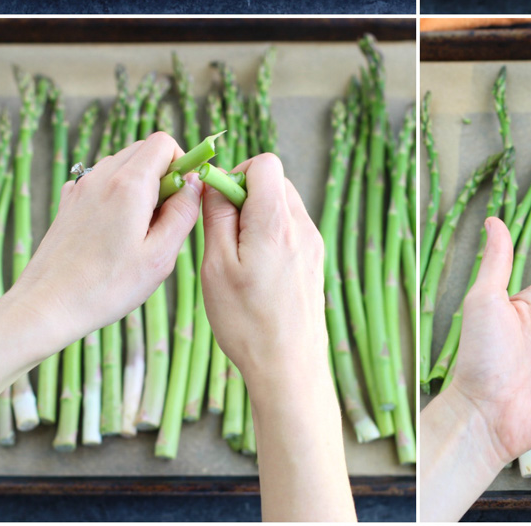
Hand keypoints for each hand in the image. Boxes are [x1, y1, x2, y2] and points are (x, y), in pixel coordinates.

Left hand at [12, 133, 201, 349]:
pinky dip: (115, 193)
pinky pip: (101, 181)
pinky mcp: (68, 202)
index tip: (184, 195)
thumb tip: (194, 184)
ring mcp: (81, 187)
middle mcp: (102, 176)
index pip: (163, 142)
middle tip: (164, 214)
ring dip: (140, 183)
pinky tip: (113, 228)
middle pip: (143, 149)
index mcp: (129, 185)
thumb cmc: (106, 287)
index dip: (181, 162)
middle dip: (163, 172)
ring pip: (122, 163)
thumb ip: (184, 213)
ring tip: (139, 226)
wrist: (45, 307)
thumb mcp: (160, 256)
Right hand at [200, 153, 354, 522]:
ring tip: (237, 256)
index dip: (236, 174)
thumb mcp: (216, 266)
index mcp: (276, 222)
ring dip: (257, 216)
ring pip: (283, 205)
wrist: (289, 366)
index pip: (265, 164)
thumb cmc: (248, 322)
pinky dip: (270, 235)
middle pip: (275, 182)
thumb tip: (216, 186)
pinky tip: (255, 270)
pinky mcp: (315, 259)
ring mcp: (312, 243)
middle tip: (223, 232)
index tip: (218, 203)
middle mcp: (301, 226)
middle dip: (245, 195)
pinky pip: (291, 229)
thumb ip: (218, 218)